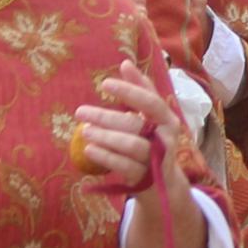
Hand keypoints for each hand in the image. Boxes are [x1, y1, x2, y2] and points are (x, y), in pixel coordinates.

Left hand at [69, 71, 169, 193]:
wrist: (165, 184)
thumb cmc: (153, 141)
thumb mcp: (151, 116)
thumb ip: (141, 90)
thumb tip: (125, 63)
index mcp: (167, 119)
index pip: (150, 101)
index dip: (129, 91)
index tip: (104, 84)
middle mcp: (166, 138)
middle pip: (135, 124)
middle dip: (105, 117)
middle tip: (80, 111)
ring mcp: (157, 159)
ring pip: (131, 145)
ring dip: (105, 137)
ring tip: (84, 131)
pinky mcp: (146, 178)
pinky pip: (124, 166)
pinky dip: (106, 157)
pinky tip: (89, 149)